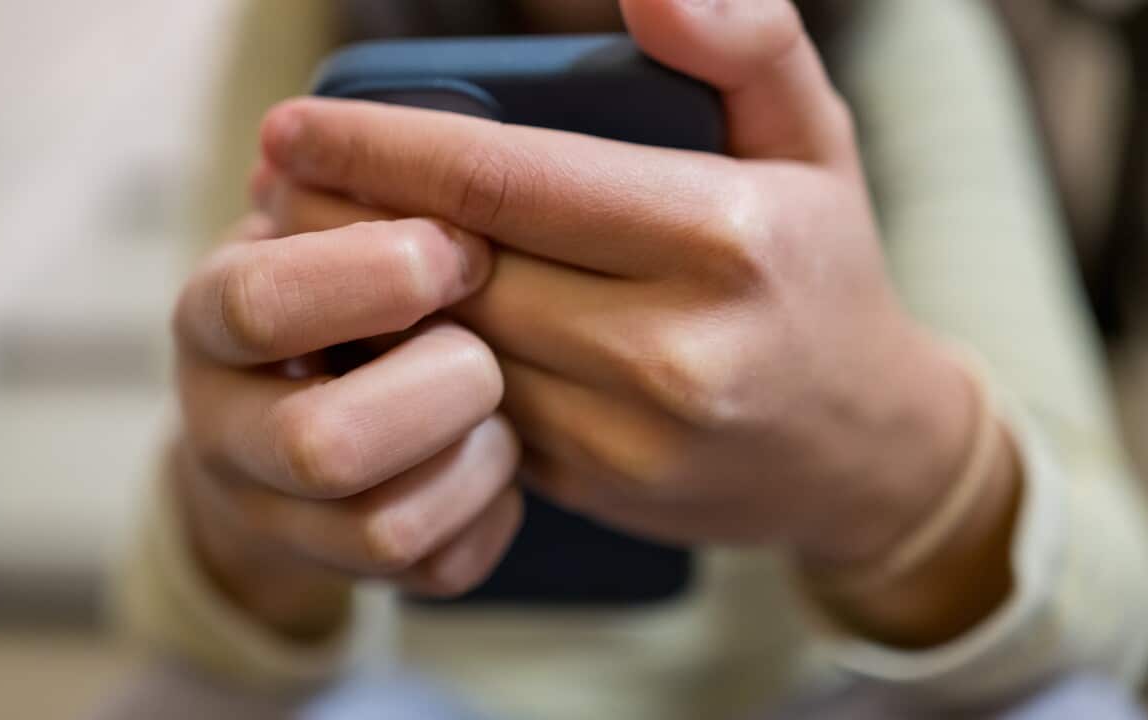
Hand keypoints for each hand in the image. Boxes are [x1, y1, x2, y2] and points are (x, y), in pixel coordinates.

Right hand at [171, 213, 521, 637]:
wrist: (295, 394)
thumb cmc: (338, 280)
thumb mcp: (325, 217)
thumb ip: (351, 193)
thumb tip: (333, 146)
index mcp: (212, 320)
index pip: (258, 304)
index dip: (376, 274)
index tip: (456, 249)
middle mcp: (225, 430)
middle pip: (321, 445)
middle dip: (438, 387)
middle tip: (481, 349)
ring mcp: (280, 517)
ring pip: (385, 529)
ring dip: (475, 456)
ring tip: (496, 405)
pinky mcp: (351, 572)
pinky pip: (440, 566)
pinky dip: (492, 508)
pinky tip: (491, 455)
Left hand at [259, 0, 1020, 644]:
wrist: (868, 449)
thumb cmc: (825, 273)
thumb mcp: (813, 138)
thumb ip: (745, 42)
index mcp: (722, 235)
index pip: (508, 178)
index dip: (382, 144)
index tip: (296, 123)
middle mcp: (675, 344)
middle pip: (457, 266)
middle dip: (345, 218)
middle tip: (279, 176)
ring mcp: (632, 431)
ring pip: (448, 348)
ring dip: (362, 298)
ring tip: (307, 241)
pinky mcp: (599, 486)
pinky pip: (472, 414)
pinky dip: (413, 365)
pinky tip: (376, 323)